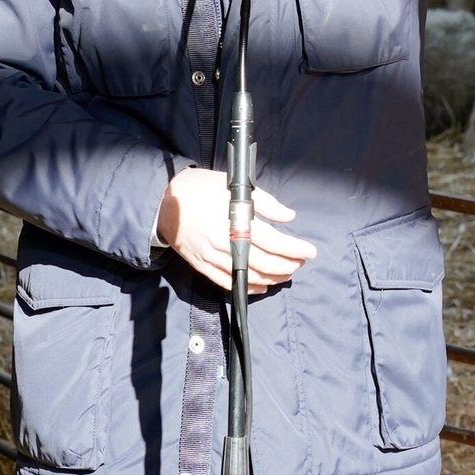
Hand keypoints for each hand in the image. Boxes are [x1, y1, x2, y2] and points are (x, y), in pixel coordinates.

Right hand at [156, 167, 317, 293]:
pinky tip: (263, 286)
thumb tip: (289, 216)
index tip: (310, 252)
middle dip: (287, 265)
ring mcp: (213, 258)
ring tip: (287, 274)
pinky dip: (248, 287)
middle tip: (301, 263)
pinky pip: (227, 283)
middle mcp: (226, 243)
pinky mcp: (203, 266)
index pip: (274, 241)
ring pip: (249, 275)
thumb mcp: (234, 187)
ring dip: (272, 277)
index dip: (295, 249)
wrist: (164, 202)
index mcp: (236, 222)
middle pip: (264, 262)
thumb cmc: (201, 189)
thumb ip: (265, 202)